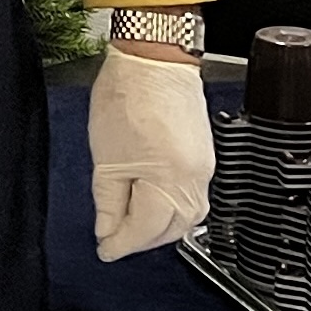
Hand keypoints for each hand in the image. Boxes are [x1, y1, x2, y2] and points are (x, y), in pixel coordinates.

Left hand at [87, 46, 213, 261]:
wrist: (155, 59)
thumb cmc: (127, 96)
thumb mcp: (105, 156)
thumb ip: (107, 200)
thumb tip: (107, 229)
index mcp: (169, 180)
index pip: (146, 229)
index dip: (122, 244)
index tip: (105, 250)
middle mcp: (194, 179)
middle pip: (172, 229)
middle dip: (143, 239)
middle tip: (115, 239)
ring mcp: (204, 168)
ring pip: (186, 216)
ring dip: (160, 227)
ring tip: (132, 225)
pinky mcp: (205, 157)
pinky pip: (192, 197)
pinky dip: (171, 208)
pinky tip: (153, 204)